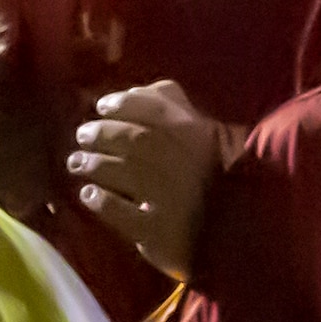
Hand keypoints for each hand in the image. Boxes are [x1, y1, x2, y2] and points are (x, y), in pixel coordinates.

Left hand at [71, 82, 224, 280]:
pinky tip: (89, 194)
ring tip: (77, 163)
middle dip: (102, 134)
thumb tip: (136, 89)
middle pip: (133, 139)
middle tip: (82, 136)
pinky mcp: (159, 232)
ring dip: (94, 164)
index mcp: (196, 135)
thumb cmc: (216, 177)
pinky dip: (101, 202)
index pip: (153, 108)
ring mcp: (171, 199)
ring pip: (124, 172)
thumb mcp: (205, 134)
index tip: (102, 106)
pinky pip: (123, 214)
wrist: (243, 232)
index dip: (123, 104)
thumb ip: (174, 107)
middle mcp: (183, 162)